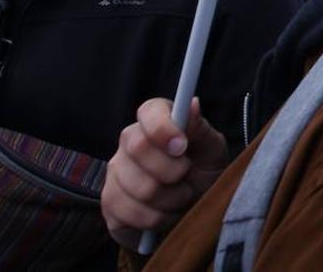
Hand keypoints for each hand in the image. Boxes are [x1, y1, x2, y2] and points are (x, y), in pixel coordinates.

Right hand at [102, 97, 229, 250]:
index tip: (182, 146)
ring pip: (138, 186)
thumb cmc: (204, 175)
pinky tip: (165, 213)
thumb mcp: (212, 152)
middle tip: (187, 177)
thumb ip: (201, 129)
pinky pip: (129, 212)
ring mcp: (115, 172)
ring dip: (171, 199)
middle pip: (138, 148)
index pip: (149, 111)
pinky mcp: (110, 202)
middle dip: (173, 170)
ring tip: (180, 197)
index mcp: (157, 121)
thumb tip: (193, 104)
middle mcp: (130, 141)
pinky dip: (157, 219)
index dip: (163, 128)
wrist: (192, 214)